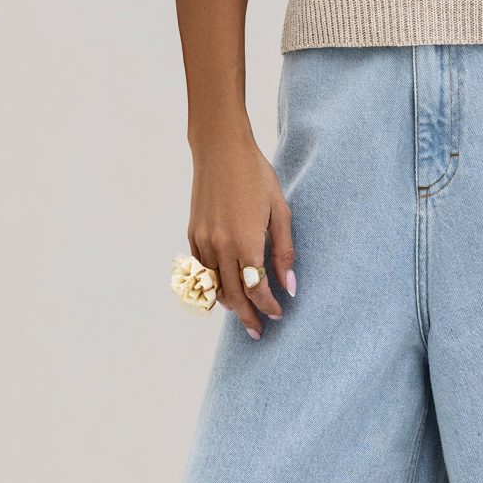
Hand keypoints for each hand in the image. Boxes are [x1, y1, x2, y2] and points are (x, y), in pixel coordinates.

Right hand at [187, 129, 295, 338]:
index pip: (257, 288)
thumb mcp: (280, 211)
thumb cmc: (256, 176)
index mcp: (246, 240)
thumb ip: (284, 251)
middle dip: (248, 317)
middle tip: (258, 332)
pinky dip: (214, 286)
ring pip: (214, 286)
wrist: (220, 150)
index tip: (278, 314)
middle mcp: (221, 245)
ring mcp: (203, 241)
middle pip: (234, 296)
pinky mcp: (193, 234)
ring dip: (230, 305)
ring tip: (244, 314)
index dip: (268, 306)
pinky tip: (226, 291)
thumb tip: (289, 286)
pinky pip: (202, 271)